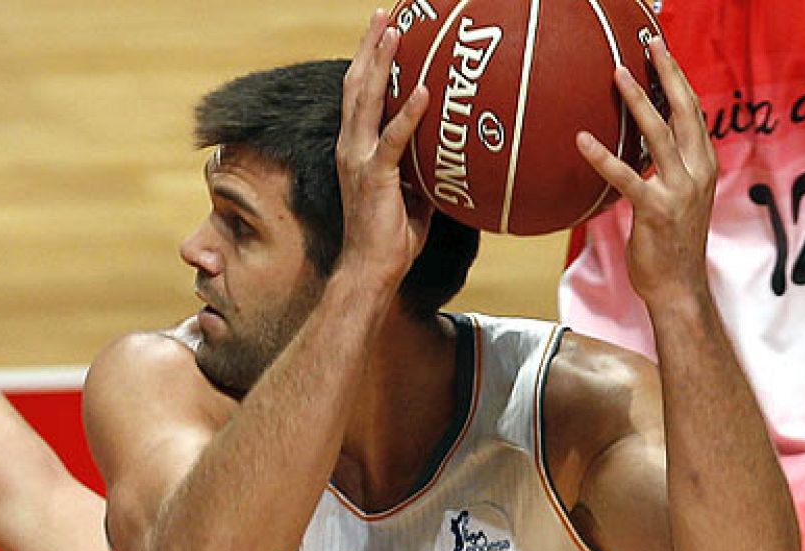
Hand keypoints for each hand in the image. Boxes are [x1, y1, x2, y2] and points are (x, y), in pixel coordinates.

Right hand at [336, 8, 432, 290]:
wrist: (370, 270)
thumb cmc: (392, 237)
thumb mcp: (413, 192)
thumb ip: (423, 167)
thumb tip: (454, 152)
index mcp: (356, 148)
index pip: (359, 95)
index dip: (369, 61)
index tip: (384, 30)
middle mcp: (350, 147)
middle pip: (356, 85)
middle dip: (370, 47)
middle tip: (384, 14)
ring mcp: (358, 160)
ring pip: (365, 101)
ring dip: (380, 63)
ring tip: (395, 31)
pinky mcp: (374, 177)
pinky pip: (393, 139)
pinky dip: (407, 113)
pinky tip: (422, 89)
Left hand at [577, 38, 716, 304]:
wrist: (678, 287)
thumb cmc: (670, 243)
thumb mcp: (676, 197)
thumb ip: (666, 169)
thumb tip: (643, 147)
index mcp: (703, 165)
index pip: (693, 112)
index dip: (679, 80)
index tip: (662, 53)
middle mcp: (697, 172)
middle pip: (683, 111)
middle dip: (666, 75)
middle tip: (649, 46)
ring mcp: (679, 190)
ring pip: (659, 135)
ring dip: (637, 102)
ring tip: (617, 75)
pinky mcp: (655, 211)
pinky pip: (626, 178)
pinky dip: (603, 157)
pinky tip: (582, 140)